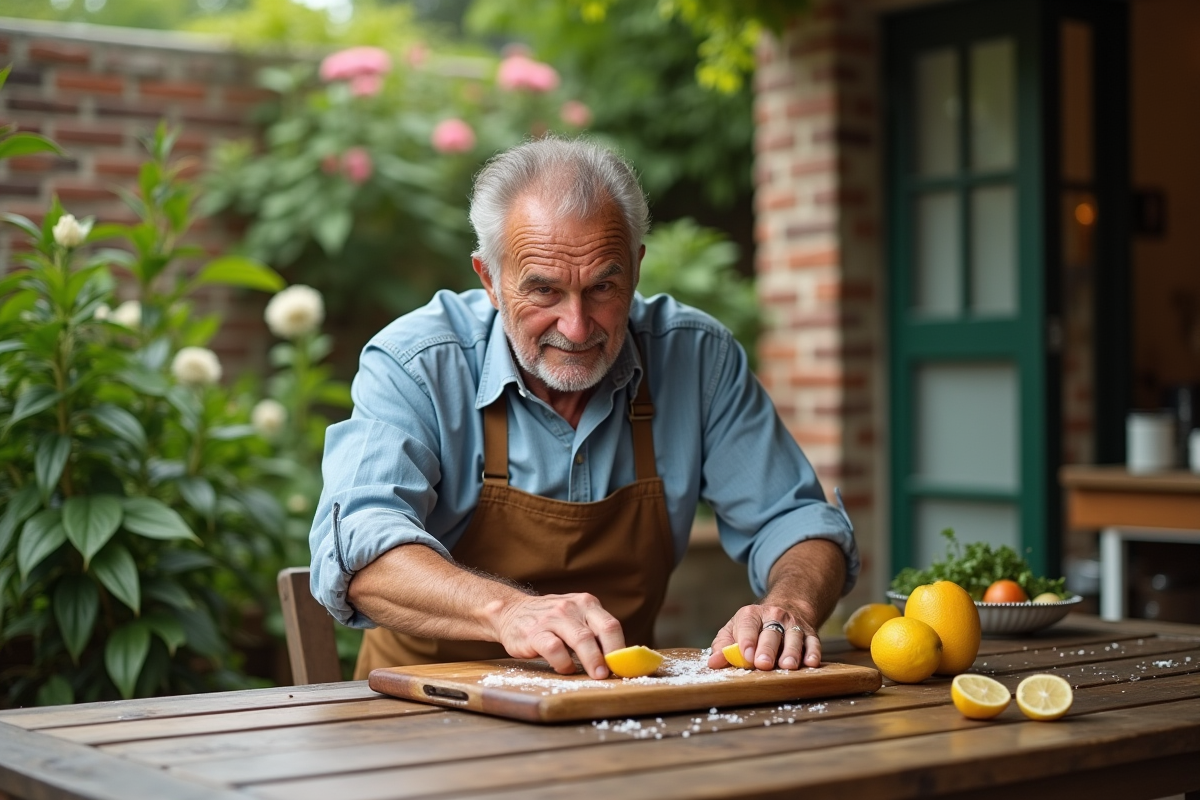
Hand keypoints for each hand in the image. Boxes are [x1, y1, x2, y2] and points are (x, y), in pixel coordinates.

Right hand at [492, 593, 624, 678]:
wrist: (510, 612)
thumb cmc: (550, 621)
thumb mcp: (575, 617)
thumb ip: (594, 633)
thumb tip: (620, 661)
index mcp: (586, 604)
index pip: (611, 625)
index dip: (621, 649)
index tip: (625, 668)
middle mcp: (572, 607)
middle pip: (600, 632)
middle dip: (609, 656)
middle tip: (612, 674)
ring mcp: (553, 618)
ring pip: (580, 639)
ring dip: (591, 660)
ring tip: (596, 676)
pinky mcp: (534, 633)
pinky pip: (554, 649)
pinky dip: (563, 663)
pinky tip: (565, 668)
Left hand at [707, 602, 821, 670]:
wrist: (785, 607)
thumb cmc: (753, 626)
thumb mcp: (734, 630)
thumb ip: (723, 646)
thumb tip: (713, 663)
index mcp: (751, 614)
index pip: (748, 625)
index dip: (747, 640)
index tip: (746, 655)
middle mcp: (774, 616)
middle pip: (771, 632)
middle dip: (767, 648)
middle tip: (763, 664)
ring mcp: (793, 624)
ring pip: (794, 637)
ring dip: (791, 652)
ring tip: (787, 666)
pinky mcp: (810, 633)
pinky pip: (813, 642)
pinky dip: (813, 652)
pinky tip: (811, 663)